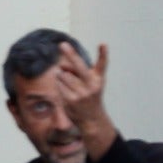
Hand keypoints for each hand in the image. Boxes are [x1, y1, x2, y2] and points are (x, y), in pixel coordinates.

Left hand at [54, 42, 116, 158]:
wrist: (91, 118)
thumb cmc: (88, 95)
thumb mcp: (89, 82)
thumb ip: (77, 72)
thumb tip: (61, 66)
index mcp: (98, 78)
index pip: (102, 64)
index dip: (103, 54)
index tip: (102, 44)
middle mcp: (92, 85)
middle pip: (79, 66)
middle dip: (70, 54)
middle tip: (62, 44)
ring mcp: (81, 93)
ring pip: (64, 75)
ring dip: (61, 74)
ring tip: (66, 79)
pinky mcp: (70, 100)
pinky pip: (59, 86)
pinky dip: (59, 84)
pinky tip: (64, 88)